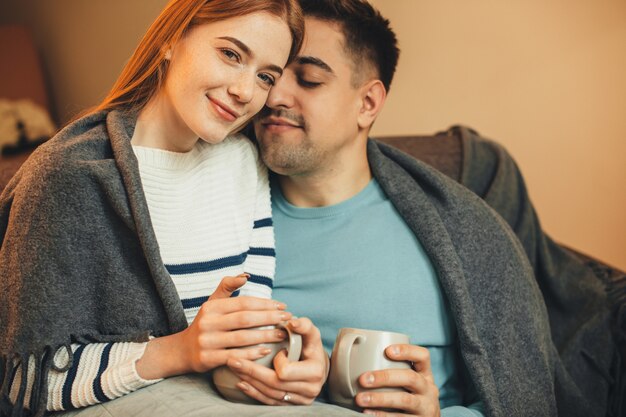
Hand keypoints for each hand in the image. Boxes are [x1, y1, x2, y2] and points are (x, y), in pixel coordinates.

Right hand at [136, 274, 290, 378]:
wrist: (182, 351)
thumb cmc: (206, 324)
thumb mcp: (212, 303)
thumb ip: (227, 287)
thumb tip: (246, 275)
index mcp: (212, 307)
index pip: (243, 303)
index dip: (265, 304)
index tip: (282, 306)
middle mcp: (208, 323)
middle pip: (245, 319)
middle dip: (269, 318)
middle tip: (287, 318)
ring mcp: (207, 341)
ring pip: (242, 338)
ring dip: (265, 336)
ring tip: (282, 335)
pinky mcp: (208, 359)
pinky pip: (235, 356)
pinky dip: (252, 353)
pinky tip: (266, 350)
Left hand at [225, 317, 328, 404]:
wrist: (318, 366)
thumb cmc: (312, 347)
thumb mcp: (311, 334)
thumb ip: (304, 325)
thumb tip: (292, 321)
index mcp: (314, 372)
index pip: (286, 371)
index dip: (277, 361)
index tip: (276, 351)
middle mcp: (309, 389)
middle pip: (274, 384)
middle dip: (251, 372)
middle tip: (233, 360)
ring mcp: (300, 400)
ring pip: (269, 394)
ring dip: (249, 381)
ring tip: (234, 368)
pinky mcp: (290, 404)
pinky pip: (269, 401)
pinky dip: (254, 393)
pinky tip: (241, 383)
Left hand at [355, 344, 439, 416]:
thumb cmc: (410, 398)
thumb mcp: (410, 385)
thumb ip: (394, 373)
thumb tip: (355, 360)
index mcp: (425, 375)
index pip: (423, 356)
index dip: (407, 351)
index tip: (387, 350)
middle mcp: (428, 390)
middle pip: (410, 378)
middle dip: (385, 377)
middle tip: (363, 379)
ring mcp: (426, 408)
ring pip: (405, 400)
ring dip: (380, 399)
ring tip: (360, 399)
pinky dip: (382, 416)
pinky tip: (367, 413)